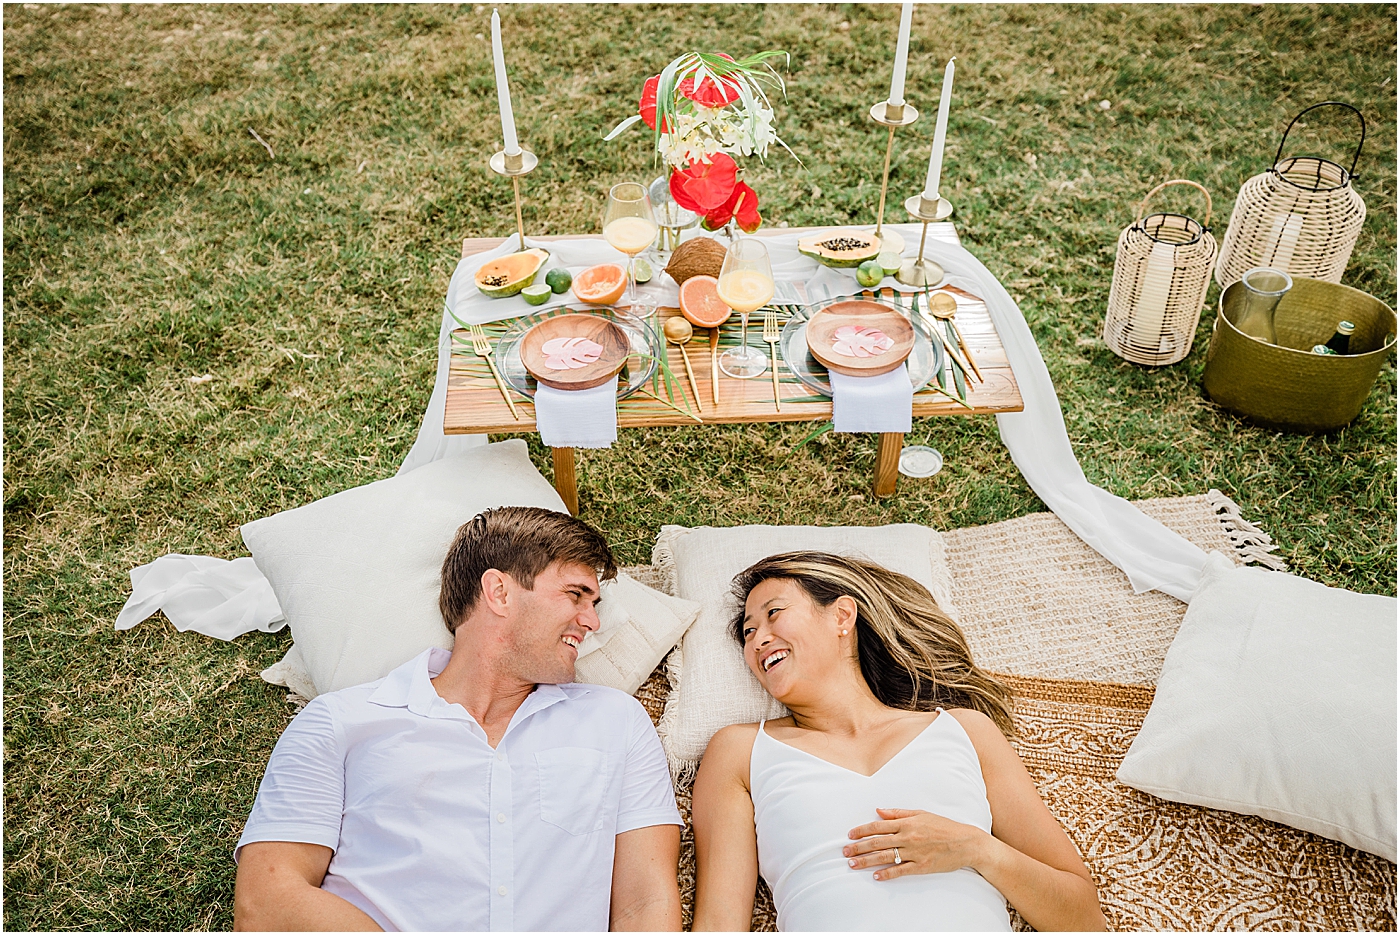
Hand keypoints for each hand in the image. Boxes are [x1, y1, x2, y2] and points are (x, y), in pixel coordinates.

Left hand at [843, 808, 991, 881]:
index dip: (862, 830)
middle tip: (845, 851)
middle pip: (878, 842)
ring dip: (867, 861)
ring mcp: (915, 852)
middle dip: (859, 847)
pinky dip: (887, 873)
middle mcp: (908, 837)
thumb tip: (879, 811)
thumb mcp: (921, 814)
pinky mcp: (922, 866)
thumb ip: (899, 813)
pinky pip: (901, 870)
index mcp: (907, 823)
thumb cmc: (944, 826)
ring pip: (885, 857)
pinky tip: (875, 876)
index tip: (850, 835)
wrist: (965, 842)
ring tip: (853, 864)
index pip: (879, 826)